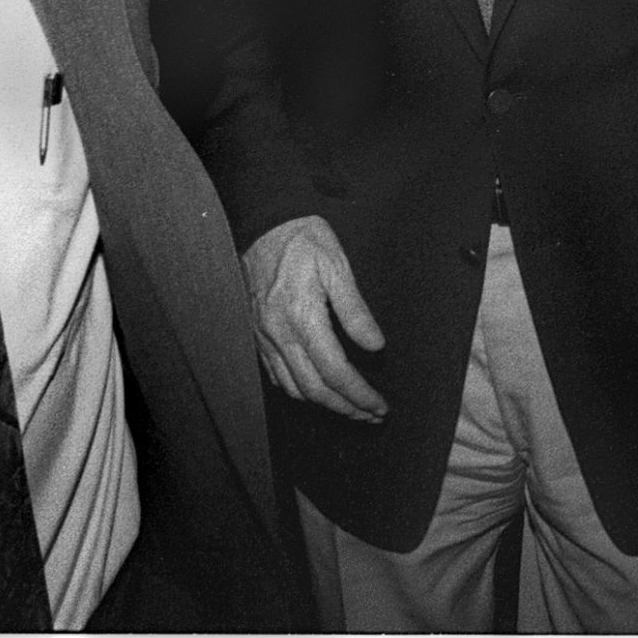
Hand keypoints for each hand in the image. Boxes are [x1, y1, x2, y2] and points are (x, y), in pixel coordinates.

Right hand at [241, 215, 387, 420]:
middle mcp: (279, 333)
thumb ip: (355, 310)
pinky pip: (275, 374)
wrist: (263, 222)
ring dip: (323, 405)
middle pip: (314, 389)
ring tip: (350, 408)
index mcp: (301, 317)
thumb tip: (375, 345)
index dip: (359, 395)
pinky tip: (315, 390)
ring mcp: (264, 336)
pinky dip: (298, 390)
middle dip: (346, 408)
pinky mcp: (257, 333)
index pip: (334, 372)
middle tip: (371, 415)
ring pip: (293, 387)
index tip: (380, 405)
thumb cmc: (303, 238)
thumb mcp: (337, 265)